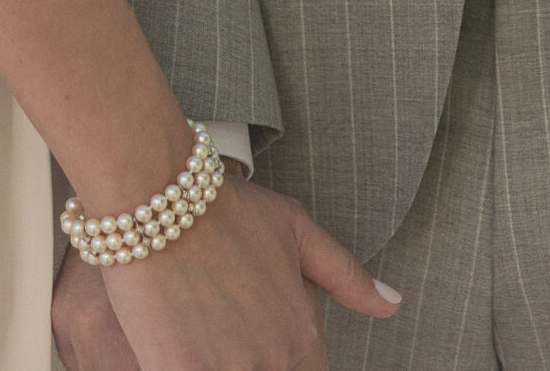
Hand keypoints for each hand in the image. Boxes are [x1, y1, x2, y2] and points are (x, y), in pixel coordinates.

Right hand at [52, 175, 400, 370]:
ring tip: (200, 325)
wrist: (157, 194)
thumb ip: (346, 276)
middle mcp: (270, 360)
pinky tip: (177, 339)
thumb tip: (392, 305)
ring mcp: (223, 370)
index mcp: (301, 335)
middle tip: (223, 319)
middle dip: (248, 354)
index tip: (255, 328)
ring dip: (219, 357)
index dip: (283, 353)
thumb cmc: (227, 208)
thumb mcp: (297, 230)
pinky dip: (186, 361)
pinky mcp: (177, 370)